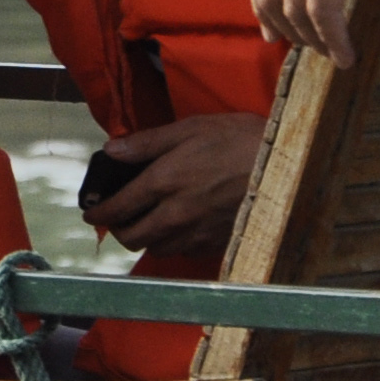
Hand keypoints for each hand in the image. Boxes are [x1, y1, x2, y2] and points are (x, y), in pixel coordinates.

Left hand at [83, 114, 264, 265]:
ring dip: (144, 238)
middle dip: (118, 229)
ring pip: (155, 248)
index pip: (118, 208)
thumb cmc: (240, 139)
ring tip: (146, 222)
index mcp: (163, 182)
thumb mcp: (191, 128)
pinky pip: (181, 252)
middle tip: (118, 217)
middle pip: (131, 237)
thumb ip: (146, 143)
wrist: (289, 165)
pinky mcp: (216, 244)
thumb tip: (111, 151)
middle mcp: (175, 214)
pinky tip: (177, 228)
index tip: (91, 212)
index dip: (98, 213)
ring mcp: (196, 233)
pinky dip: (171, 243)